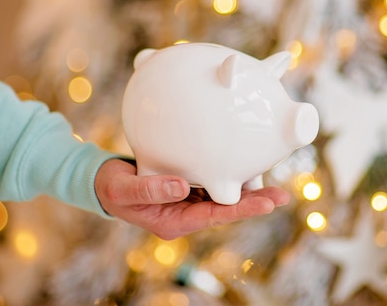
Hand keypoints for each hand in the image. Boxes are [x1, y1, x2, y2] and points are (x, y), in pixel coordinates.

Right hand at [94, 159, 289, 239]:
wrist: (104, 182)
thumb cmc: (113, 189)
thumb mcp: (125, 189)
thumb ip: (150, 188)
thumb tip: (182, 186)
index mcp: (175, 222)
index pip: (214, 216)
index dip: (241, 211)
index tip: (267, 205)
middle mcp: (186, 213)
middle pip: (226, 208)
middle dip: (254, 202)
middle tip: (282, 195)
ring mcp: (189, 200)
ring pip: (223, 196)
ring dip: (246, 190)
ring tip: (273, 182)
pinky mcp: (188, 186)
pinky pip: (214, 182)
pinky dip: (230, 175)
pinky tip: (246, 165)